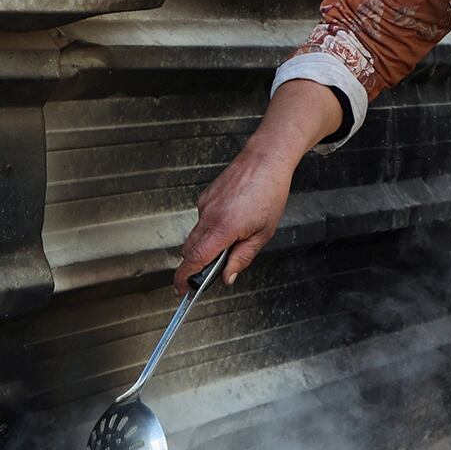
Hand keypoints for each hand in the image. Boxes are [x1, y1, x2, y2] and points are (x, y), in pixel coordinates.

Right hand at [173, 141, 296, 291]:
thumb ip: (242, 258)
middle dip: (194, 265)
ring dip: (204, 246)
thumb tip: (227, 277)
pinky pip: (201, 221)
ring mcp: (204, 205)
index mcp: (224, 227)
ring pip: (195, 236)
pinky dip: (210, 229)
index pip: (195, 258)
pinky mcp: (205, 198)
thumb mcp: (262, 234)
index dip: (185, 276)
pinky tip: (230, 222)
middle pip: (189, 250)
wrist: (264, 161)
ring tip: (231, 241)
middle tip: (209, 273)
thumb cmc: (269, 193)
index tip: (182, 288)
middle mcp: (209, 216)